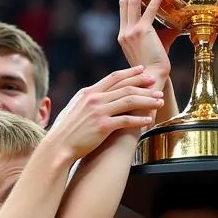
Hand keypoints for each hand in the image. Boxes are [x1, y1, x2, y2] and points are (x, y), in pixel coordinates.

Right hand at [47, 66, 162, 160]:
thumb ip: (87, 101)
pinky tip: (149, 120)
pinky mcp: (103, 127)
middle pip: (125, 87)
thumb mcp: (75, 109)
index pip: (114, 78)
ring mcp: (98, 112)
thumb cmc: (65, 132)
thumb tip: (97, 98)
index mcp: (88, 93)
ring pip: (129, 101)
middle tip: (156, 84)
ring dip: (147, 101)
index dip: (130, 73)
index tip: (143, 71)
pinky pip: (126, 120)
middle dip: (144, 85)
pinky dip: (139, 119)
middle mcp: (94, 99)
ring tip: (159, 101)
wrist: (58, 147)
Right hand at [118, 0, 178, 87]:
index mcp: (124, 36)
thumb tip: (179, 23)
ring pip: (132, 2)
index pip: (124, 10)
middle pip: (124, 2)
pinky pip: (148, 11)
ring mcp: (130, 32)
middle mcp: (124, 32)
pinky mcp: (141, 32)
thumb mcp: (158, 46)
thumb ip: (165, 33)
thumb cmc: (156, 66)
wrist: (152, 80)